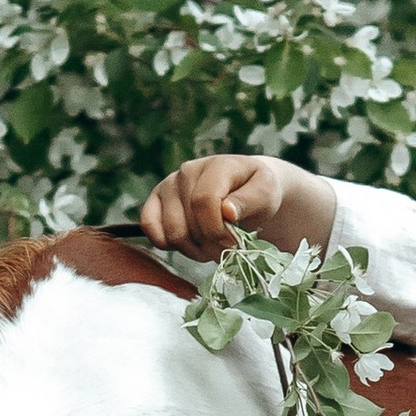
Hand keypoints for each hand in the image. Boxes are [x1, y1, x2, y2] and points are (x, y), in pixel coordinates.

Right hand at [137, 153, 336, 258]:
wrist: (246, 187)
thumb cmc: (258, 192)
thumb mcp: (266, 195)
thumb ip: (250, 201)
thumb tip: (226, 211)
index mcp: (216, 166)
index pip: (204, 202)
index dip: (217, 230)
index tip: (234, 243)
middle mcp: (187, 172)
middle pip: (187, 224)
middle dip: (209, 245)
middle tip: (226, 248)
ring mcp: (168, 185)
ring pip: (171, 232)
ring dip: (193, 250)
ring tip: (211, 246)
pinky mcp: (155, 200)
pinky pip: (149, 227)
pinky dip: (168, 244)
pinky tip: (190, 243)